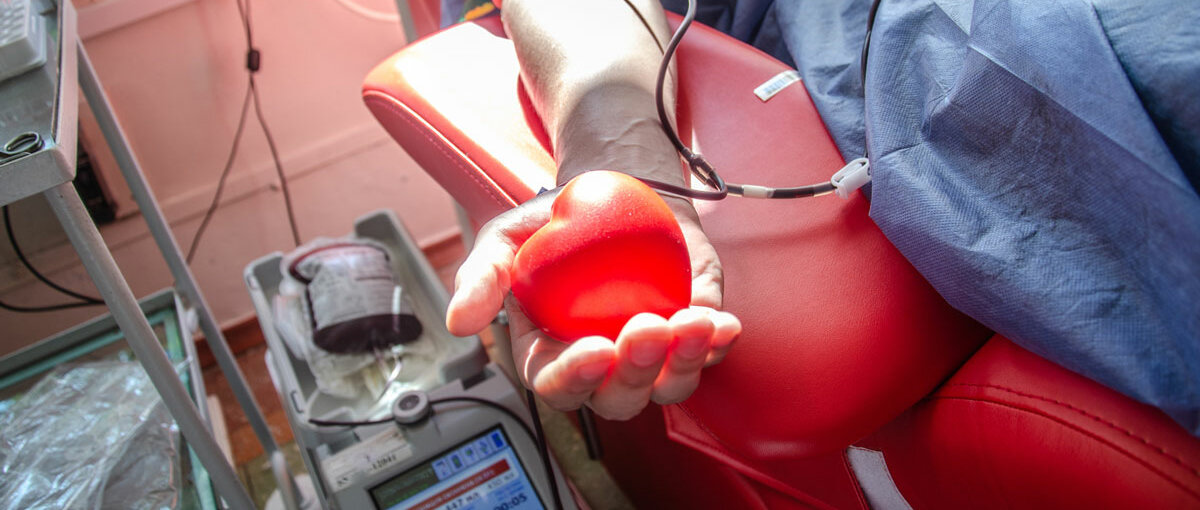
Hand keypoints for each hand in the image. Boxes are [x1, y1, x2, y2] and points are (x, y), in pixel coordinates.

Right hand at [446, 192, 740, 419]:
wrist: (613, 194)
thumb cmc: (553, 227)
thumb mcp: (505, 240)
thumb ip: (481, 277)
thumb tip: (459, 322)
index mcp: (553, 359)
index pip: (559, 386)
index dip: (576, 376)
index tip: (594, 349)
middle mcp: (605, 371)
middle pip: (619, 399)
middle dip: (636, 372)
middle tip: (646, 327)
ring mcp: (653, 359)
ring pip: (670, 386)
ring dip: (684, 363)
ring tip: (694, 324)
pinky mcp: (692, 338)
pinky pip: (710, 353)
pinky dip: (719, 342)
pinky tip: (723, 323)